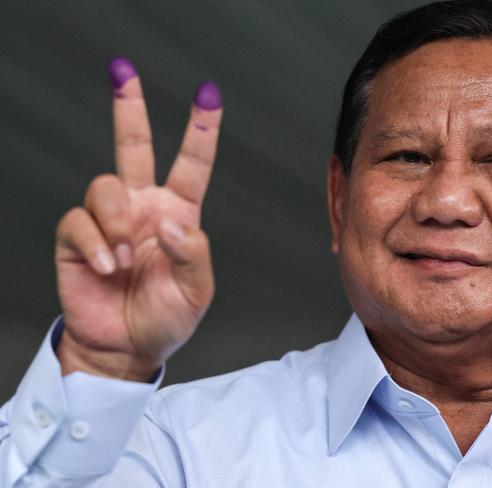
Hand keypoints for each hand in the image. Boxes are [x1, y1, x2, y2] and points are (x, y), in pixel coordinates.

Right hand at [54, 58, 221, 380]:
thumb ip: (192, 254)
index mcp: (178, 215)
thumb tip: (171, 224)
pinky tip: (111, 267)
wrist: (126, 348)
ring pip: (104, 186)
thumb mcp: (196, 291)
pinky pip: (79, 222)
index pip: (191, 165)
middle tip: (124, 71)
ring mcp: (110, 222)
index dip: (200, 131)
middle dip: (129, 109)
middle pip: (133, 148)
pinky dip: (96, 243)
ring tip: (127, 259)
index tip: (209, 95)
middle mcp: (143, 209)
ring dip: (117, 221)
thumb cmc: (165, 318)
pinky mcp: (78, 239)